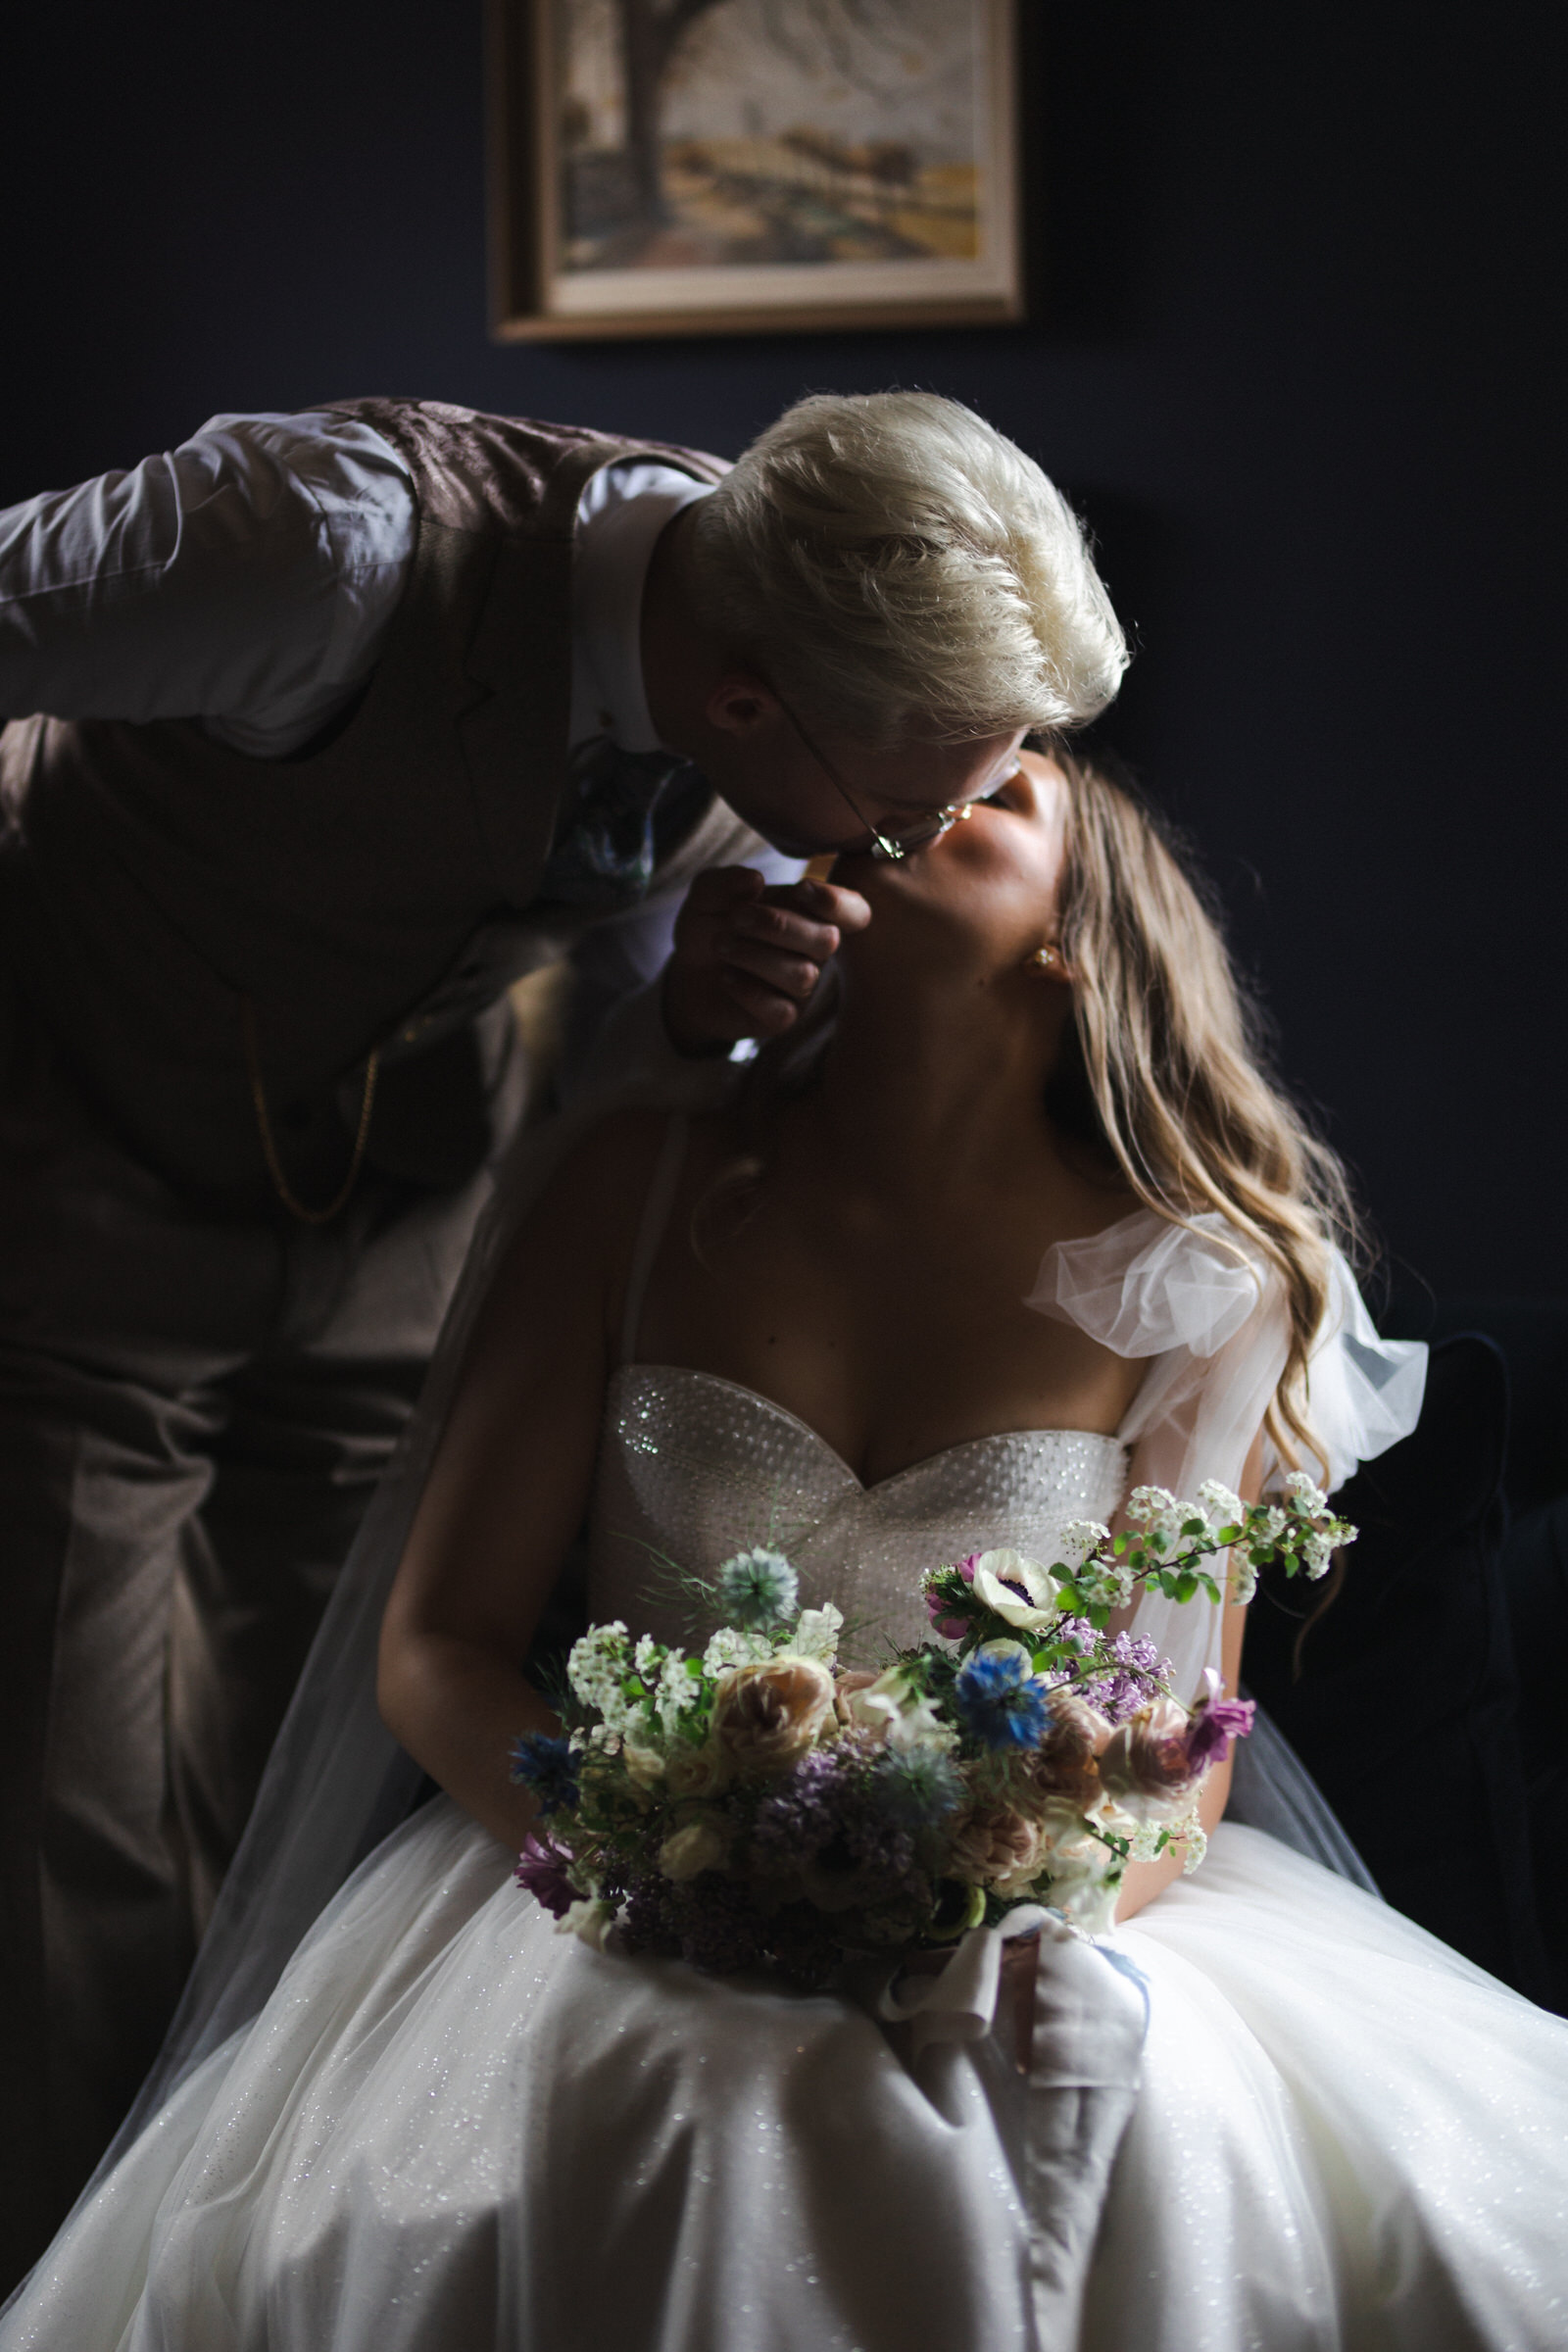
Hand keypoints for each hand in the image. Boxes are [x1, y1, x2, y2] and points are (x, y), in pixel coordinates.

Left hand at [661, 867, 870, 1055]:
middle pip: (827, 940)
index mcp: (809, 914)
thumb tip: (755, 879)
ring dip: (756, 956)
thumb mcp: (707, 897)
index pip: (853, 911)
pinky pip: (781, 1010)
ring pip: (802, 975)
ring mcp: (800, 987)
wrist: (685, 974)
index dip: (838, 902)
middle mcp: (813, 951)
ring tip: (720, 944)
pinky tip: (726, 976)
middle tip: (736, 917)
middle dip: (780, 925)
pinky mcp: (782, 1018)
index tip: (801, 889)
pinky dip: (750, 991)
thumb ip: (726, 883)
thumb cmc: (710, 927)